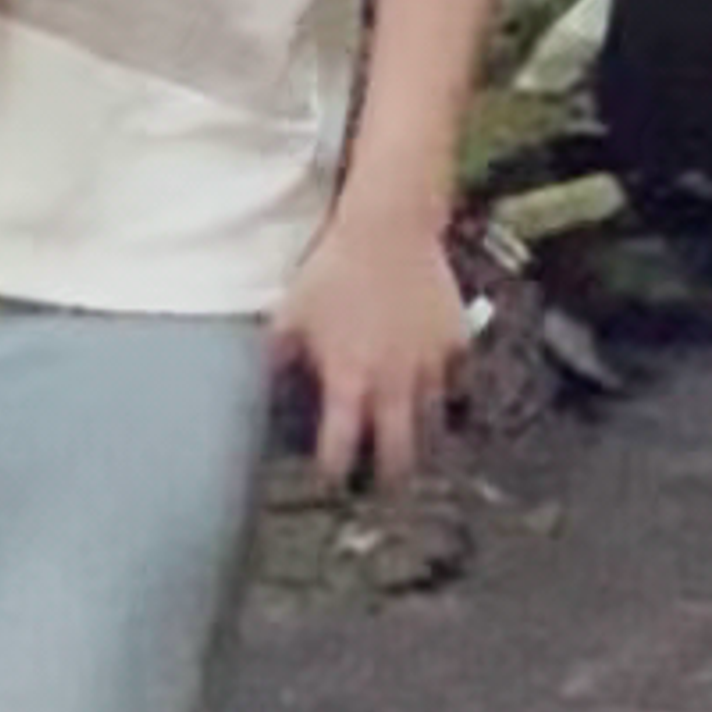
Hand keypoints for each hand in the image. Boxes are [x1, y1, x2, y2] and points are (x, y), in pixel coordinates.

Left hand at [271, 195, 470, 494]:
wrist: (388, 226)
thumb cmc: (333, 269)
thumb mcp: (290, 314)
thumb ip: (275, 359)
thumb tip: (253, 389)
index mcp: (349, 382)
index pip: (341, 451)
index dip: (333, 473)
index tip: (330, 480)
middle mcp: (393, 382)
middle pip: (398, 454)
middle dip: (388, 477)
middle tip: (382, 485)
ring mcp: (430, 363)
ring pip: (434, 422)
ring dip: (421, 438)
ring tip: (413, 445)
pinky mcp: (456, 339)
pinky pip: (459, 379)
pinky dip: (450, 390)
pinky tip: (441, 392)